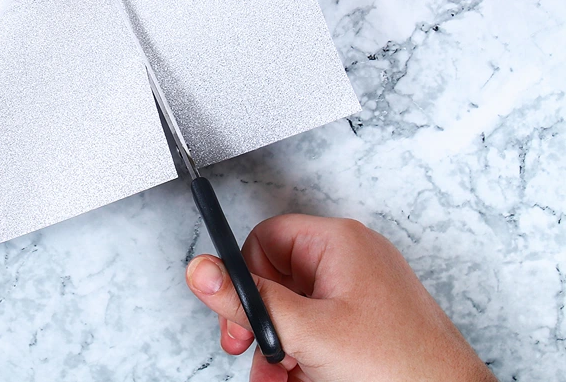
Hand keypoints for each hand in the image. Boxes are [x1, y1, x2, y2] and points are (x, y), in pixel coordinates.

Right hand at [185, 214, 494, 381]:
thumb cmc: (403, 366)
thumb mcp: (307, 332)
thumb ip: (249, 301)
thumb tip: (202, 271)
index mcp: (339, 243)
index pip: (265, 238)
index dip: (245, 276)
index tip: (236, 313)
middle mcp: (351, 261)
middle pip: (276, 279)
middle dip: (262, 324)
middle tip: (252, 349)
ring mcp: (361, 294)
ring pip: (293, 313)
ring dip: (279, 349)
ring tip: (282, 377)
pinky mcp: (367, 325)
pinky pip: (317, 332)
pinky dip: (302, 358)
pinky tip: (302, 380)